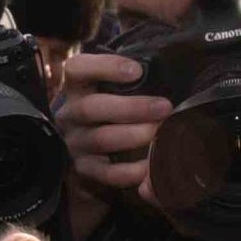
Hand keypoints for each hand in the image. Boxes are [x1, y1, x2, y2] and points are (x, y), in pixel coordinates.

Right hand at [54, 53, 170, 191]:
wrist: (88, 142)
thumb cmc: (109, 105)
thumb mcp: (110, 86)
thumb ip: (131, 78)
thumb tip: (169, 70)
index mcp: (76, 87)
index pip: (77, 69)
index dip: (105, 67)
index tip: (137, 71)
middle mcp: (70, 114)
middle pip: (91, 108)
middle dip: (131, 108)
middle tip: (164, 107)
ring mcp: (75, 142)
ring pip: (100, 139)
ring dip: (132, 135)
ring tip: (159, 132)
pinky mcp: (84, 168)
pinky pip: (104, 173)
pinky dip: (128, 171)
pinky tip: (148, 166)